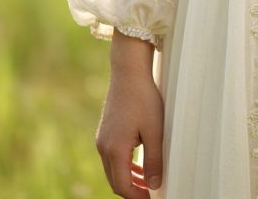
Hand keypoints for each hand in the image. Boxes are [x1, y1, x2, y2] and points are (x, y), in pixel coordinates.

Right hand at [95, 41, 164, 195]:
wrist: (128, 72)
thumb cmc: (143, 98)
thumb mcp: (155, 130)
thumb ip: (154, 160)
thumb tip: (153, 185)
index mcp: (114, 149)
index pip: (123, 186)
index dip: (137, 197)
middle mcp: (103, 146)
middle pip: (115, 181)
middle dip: (131, 191)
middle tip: (149, 194)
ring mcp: (102, 138)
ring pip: (113, 169)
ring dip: (128, 178)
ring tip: (146, 183)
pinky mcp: (105, 131)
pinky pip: (112, 157)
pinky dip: (124, 165)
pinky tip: (138, 163)